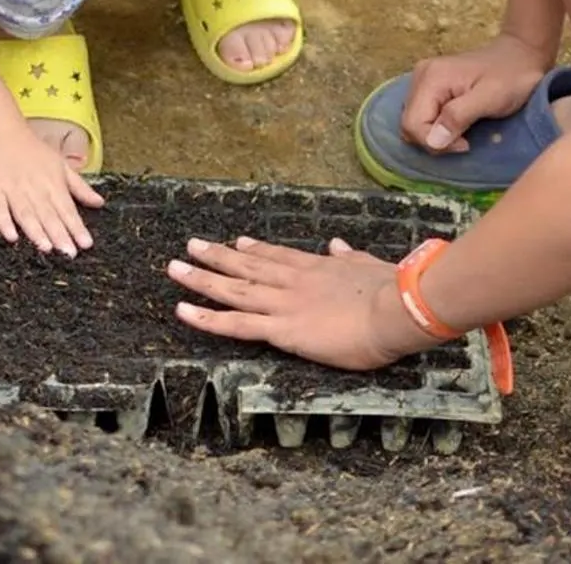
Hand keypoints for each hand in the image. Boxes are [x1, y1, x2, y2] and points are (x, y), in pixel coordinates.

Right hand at [0, 127, 104, 256]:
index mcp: (53, 183)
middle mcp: (34, 189)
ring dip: (36, 231)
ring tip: (47, 248)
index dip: (77, 227)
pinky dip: (4, 223)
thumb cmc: (34, 152)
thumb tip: (100, 203)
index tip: (86, 244)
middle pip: (48, 215)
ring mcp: (13, 190)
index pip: (67, 209)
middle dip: (59, 235)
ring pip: (26, 214)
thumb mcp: (61, 166)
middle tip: (69, 254)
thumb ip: (80, 187)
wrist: (2, 133)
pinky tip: (11, 237)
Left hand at [168, 236, 438, 369]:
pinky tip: (184, 312)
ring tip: (175, 268)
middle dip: (217, 256)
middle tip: (191, 246)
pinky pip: (235, 324)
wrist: (395, 309)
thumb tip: (339, 245)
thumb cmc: (391, 290)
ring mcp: (283, 303)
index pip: (277, 256)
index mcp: (316, 268)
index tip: (237, 242)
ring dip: (202, 278)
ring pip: (233, 290)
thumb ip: (349, 257)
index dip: (254, 250)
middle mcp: (292, 280)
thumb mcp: (368, 265)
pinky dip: (207, 317)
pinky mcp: (282, 329)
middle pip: (246, 267)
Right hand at [402, 34, 557, 152]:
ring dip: (435, 135)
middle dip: (434, 140)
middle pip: (409, 124)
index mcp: (431, 78)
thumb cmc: (511, 77)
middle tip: (464, 141)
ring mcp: (423, 80)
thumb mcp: (490, 98)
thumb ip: (458, 116)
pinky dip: (436, 127)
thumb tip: (433, 141)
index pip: (413, 124)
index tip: (466, 144)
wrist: (520, 55)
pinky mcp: (430, 86)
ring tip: (462, 133)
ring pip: (414, 122)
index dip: (435, 142)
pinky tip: (456, 125)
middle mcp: (420, 77)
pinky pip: (422, 115)